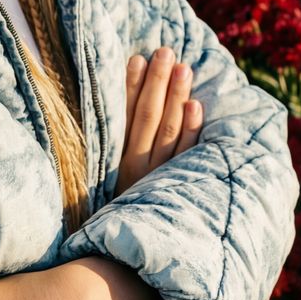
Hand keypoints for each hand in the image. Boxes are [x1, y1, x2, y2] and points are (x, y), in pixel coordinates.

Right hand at [116, 47, 202, 197]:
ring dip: (175, 97)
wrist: (128, 248)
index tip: (137, 58)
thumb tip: (114, 101)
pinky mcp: (177, 185)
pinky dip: (191, 129)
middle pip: (147, 116)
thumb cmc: (115, 207)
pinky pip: (186, 154)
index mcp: (114, 159)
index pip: (123, 114)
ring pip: (168, 130)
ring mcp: (157, 176)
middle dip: (156, 82)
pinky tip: (196, 106)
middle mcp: (135, 166)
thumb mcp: (104, 177)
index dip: (130, 86)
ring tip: (183, 68)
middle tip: (165, 52)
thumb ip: (112, 142)